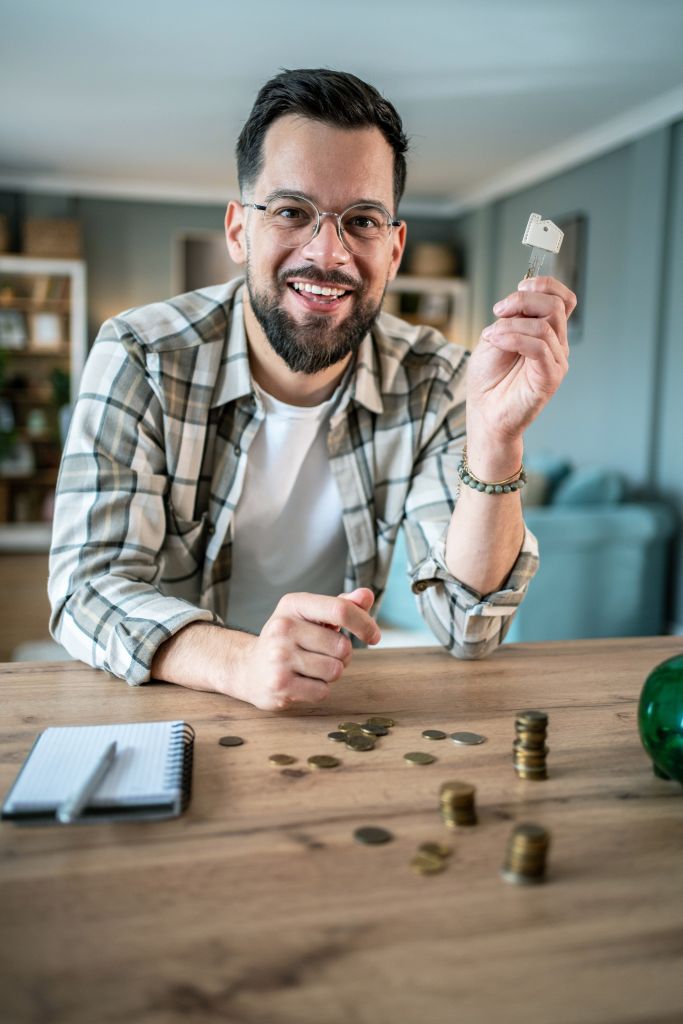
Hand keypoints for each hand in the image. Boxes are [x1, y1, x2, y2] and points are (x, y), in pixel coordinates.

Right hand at [233, 588, 379, 710]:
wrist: (247, 668)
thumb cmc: (287, 639)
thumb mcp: (310, 615)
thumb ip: (340, 605)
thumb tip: (366, 596)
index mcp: (293, 604)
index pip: (340, 610)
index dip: (364, 623)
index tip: (374, 635)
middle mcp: (283, 628)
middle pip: (342, 646)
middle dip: (343, 655)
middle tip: (324, 654)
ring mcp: (279, 657)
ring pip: (335, 671)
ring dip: (331, 673)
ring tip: (311, 668)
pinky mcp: (280, 685)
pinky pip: (322, 691)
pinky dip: (319, 690)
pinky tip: (302, 681)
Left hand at [466, 275, 575, 446]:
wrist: (485, 414)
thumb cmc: (488, 380)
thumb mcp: (493, 338)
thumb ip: (509, 319)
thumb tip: (519, 301)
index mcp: (546, 333)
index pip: (562, 299)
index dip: (544, 285)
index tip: (518, 287)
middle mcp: (556, 345)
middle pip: (556, 306)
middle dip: (524, 300)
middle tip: (498, 311)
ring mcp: (556, 361)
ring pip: (545, 325)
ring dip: (512, 324)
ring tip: (490, 335)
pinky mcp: (550, 377)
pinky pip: (540, 347)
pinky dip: (514, 338)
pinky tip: (496, 340)